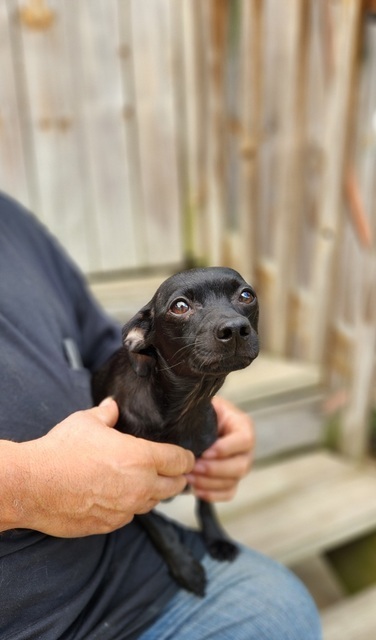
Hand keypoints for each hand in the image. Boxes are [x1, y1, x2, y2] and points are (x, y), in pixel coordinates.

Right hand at [4, 398, 193, 536]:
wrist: (34, 485)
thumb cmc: (61, 451)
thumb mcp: (87, 421)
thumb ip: (107, 413)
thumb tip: (113, 405)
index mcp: (141, 458)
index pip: (181, 461)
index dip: (187, 458)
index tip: (187, 457)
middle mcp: (140, 486)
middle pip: (175, 486)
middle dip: (176, 478)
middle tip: (170, 470)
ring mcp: (126, 509)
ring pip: (153, 503)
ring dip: (153, 493)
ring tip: (143, 482)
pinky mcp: (110, 525)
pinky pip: (130, 516)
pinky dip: (130, 506)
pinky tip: (118, 496)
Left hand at [186, 396, 254, 501]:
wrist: (199, 423)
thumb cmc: (203, 412)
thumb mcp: (207, 405)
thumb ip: (205, 411)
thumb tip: (190, 420)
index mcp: (242, 426)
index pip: (244, 440)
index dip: (226, 449)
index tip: (204, 452)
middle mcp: (246, 449)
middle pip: (241, 466)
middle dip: (215, 469)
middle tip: (193, 467)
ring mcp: (240, 466)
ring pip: (232, 482)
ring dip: (208, 483)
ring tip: (188, 477)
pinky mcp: (231, 480)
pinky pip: (227, 493)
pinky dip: (212, 494)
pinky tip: (195, 489)